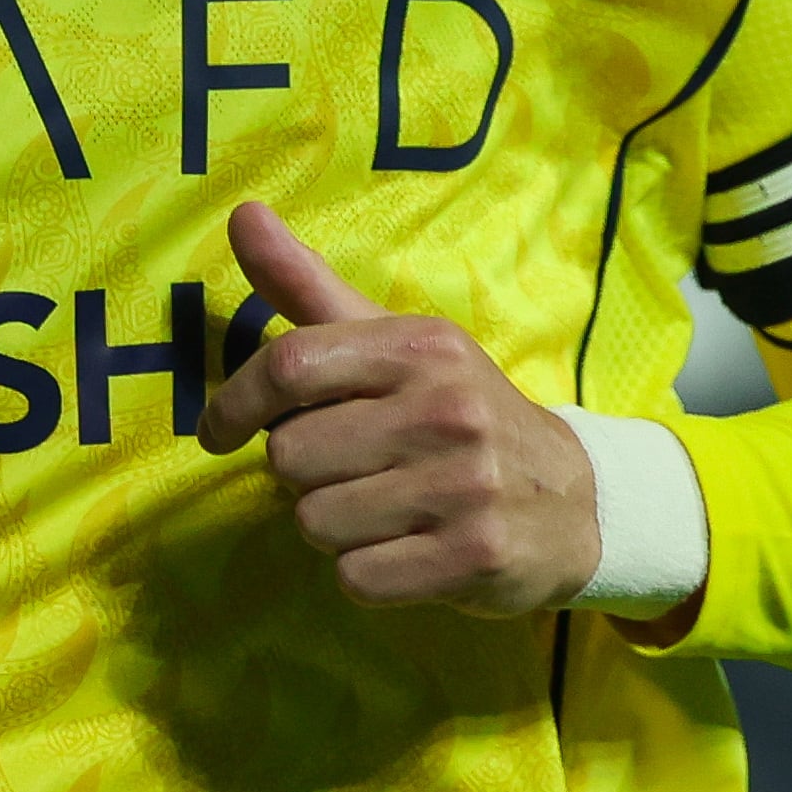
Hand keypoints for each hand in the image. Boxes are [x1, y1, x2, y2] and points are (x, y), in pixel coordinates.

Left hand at [199, 201, 603, 614]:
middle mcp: (446, 409)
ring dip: (334, 526)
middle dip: (304, 472)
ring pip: (317, 522)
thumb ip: (308, 285)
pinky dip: (367, 574)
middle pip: (291, 456)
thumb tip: (242, 213)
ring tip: (385, 509)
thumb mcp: (394, 342)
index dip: (234, 404)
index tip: (216, 433)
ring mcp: (465, 486)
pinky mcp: (474, 557)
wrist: (575, 499)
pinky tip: (407, 549)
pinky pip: (357, 578)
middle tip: (354, 469)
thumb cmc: (457, 414)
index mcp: (420, 347)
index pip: (290, 366)